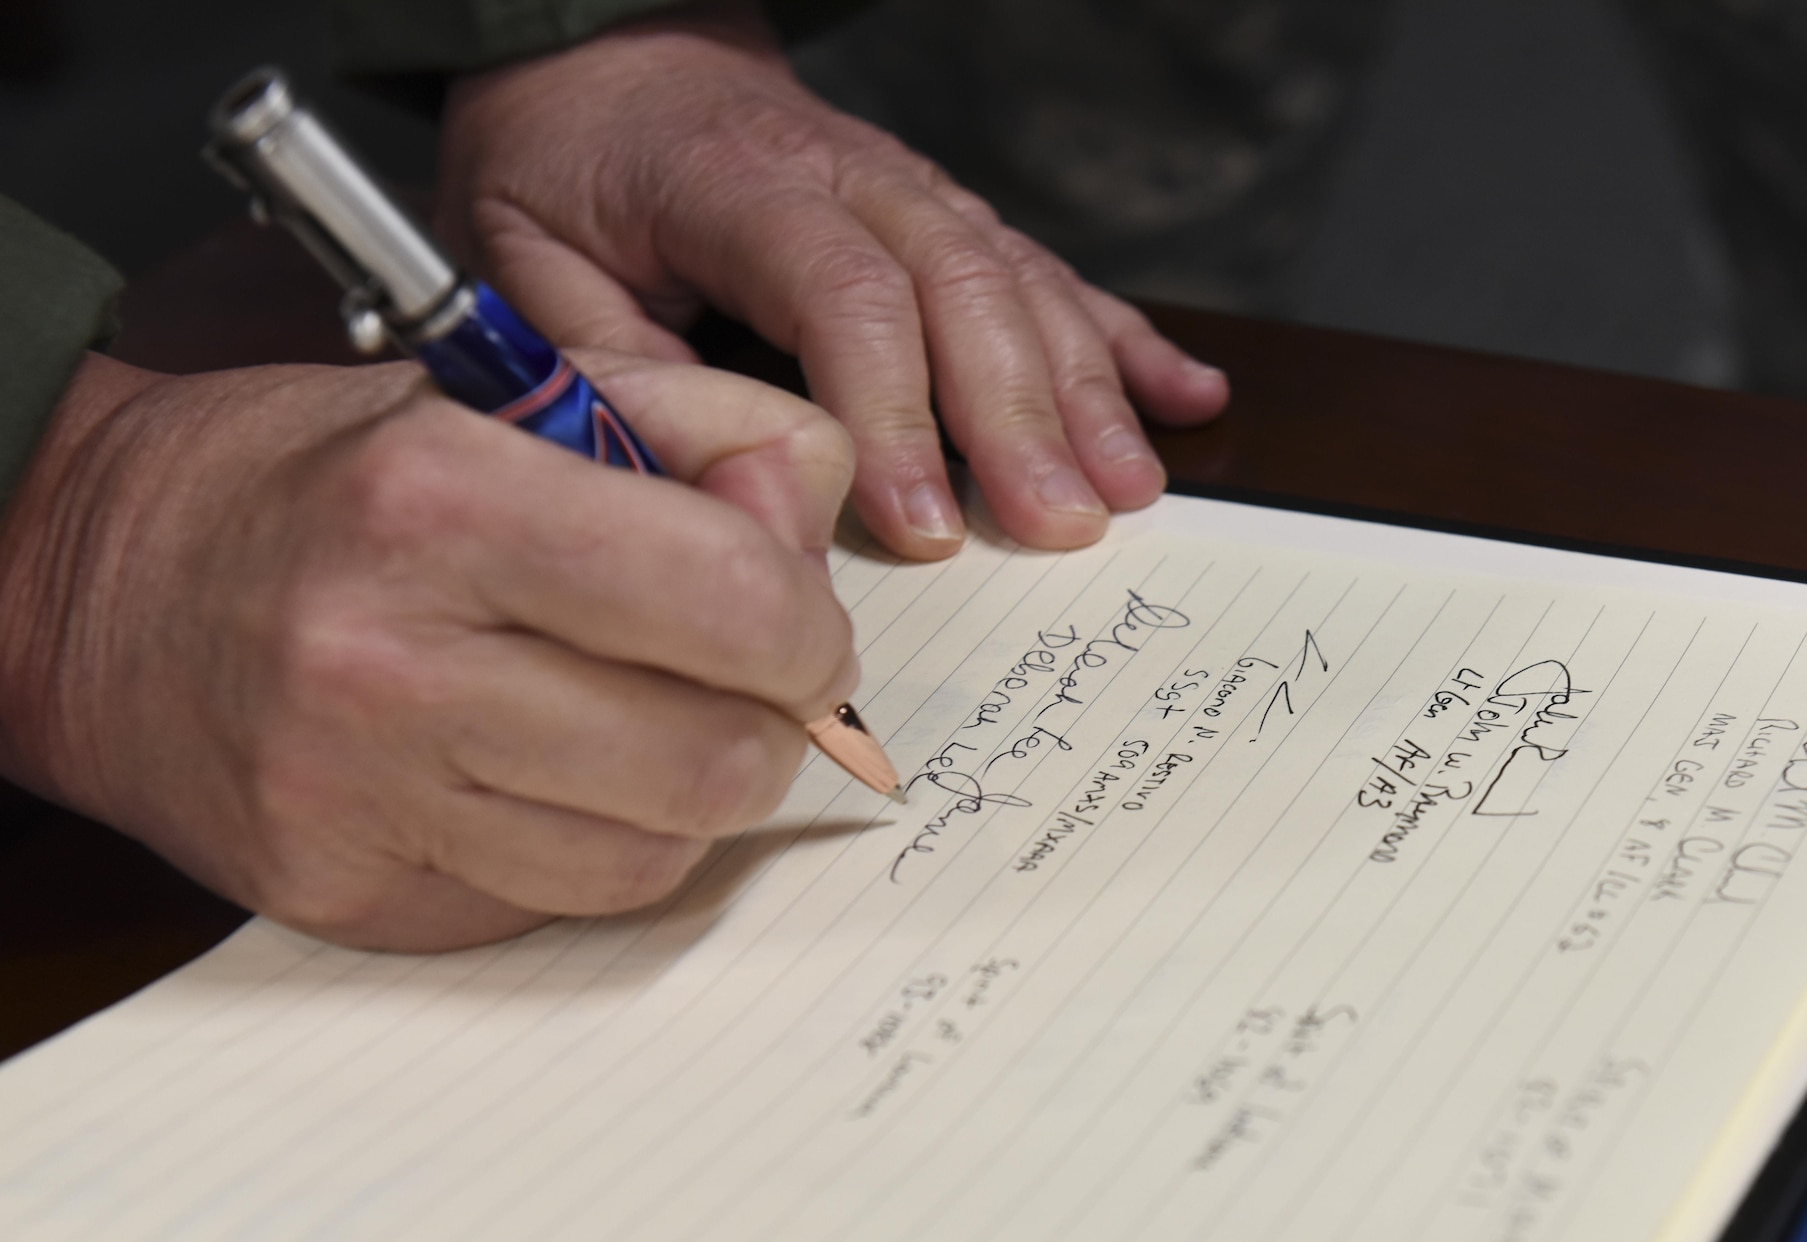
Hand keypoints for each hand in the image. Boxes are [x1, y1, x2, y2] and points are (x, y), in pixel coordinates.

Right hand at [0, 352, 856, 950]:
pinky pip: (564, 907)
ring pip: (657, 858)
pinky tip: (558, 779)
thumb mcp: (507, 390)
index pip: (733, 601)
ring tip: (649, 724)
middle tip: (747, 688)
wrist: (89, 585)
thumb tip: (814, 537)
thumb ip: (704, 430)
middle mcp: (390, 664)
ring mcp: (362, 803)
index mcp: (440, 502)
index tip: (797, 623)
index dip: (808, 625)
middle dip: (773, 727)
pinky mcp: (352, 898)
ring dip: (695, 797)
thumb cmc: (320, 480)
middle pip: (715, 761)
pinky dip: (602, 847)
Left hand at [437, 4, 1229, 560]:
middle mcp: (854, 174)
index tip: (926, 526)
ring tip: (1131, 490)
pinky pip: (1052, 271)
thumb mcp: (530, 271)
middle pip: (965, 287)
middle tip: (1063, 526)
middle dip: (1022, 416)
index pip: (846, 296)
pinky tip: (1188, 398)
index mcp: (742, 184)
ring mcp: (917, 190)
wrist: (608, 63)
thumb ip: (608, 376)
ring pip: (1024, 281)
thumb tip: (708, 493)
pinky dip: (1124, 339)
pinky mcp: (950, 216)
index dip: (897, 413)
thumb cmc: (566, 177)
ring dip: (1087, 390)